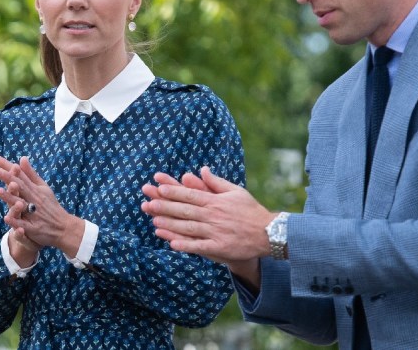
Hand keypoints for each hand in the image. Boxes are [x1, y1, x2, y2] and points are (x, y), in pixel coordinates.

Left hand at [0, 153, 83, 256]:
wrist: (64, 227)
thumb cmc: (51, 206)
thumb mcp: (43, 187)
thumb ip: (31, 174)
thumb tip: (22, 158)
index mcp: (35, 188)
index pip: (18, 174)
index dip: (5, 165)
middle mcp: (34, 199)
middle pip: (20, 187)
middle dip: (8, 178)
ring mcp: (34, 213)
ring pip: (21, 204)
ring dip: (10, 198)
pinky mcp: (33, 228)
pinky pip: (23, 224)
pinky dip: (16, 222)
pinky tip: (7, 218)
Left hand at [141, 166, 275, 264]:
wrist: (269, 232)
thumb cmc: (251, 211)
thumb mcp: (236, 191)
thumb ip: (216, 182)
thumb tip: (202, 169)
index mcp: (216, 201)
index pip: (190, 195)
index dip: (174, 191)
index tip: (159, 187)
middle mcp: (213, 215)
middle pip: (185, 210)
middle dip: (165, 207)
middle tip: (148, 203)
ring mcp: (216, 231)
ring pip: (189, 228)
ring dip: (170, 225)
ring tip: (154, 222)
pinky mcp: (220, 247)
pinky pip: (200, 246)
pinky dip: (186, 245)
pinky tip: (172, 245)